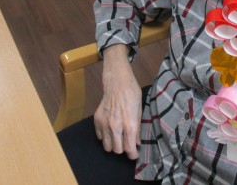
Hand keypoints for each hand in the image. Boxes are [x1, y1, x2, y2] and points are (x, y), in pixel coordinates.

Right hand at [94, 44, 142, 159]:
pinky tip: (110, 129)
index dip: (133, 154)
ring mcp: (104, 123)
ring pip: (107, 147)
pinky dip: (105, 136)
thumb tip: (136, 143)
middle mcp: (115, 126)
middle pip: (117, 150)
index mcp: (129, 125)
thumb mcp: (139, 111)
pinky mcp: (97, 120)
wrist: (117, 82)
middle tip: (127, 143)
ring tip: (118, 137)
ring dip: (113, 145)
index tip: (134, 154)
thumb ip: (137, 130)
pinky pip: (100, 137)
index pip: (129, 149)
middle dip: (123, 149)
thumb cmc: (132, 94)